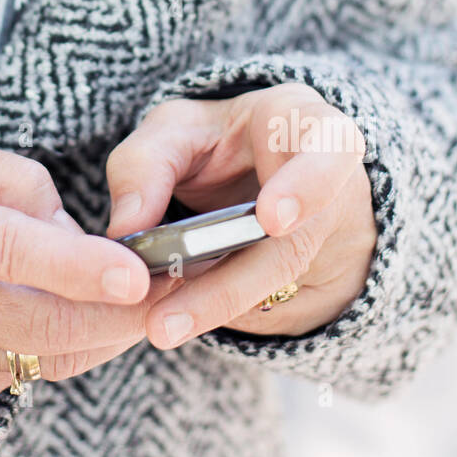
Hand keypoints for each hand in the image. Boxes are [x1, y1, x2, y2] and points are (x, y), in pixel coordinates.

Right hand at [0, 130, 169, 406]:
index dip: (73, 264)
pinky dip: (74, 348)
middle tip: (171, 286)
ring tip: (147, 299)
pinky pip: (30, 373)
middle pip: (36, 318)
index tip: (134, 272)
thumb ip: (11, 180)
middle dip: (115, 312)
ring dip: (107, 334)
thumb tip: (67, 232)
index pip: (4, 247)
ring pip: (42, 355)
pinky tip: (95, 317)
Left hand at [105, 82, 377, 347]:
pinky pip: (265, 308)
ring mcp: (321, 245)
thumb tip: (125, 232)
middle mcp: (330, 194)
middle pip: (294, 245)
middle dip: (229, 284)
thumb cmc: (213, 140)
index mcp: (310, 129)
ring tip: (159, 327)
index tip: (271, 219)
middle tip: (168, 318)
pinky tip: (173, 319)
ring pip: (274, 286)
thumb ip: (145, 165)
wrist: (243, 172)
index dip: (307, 186)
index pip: (331, 150)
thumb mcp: (174, 130)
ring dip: (214, 308)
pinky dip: (215, 312)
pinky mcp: (303, 287)